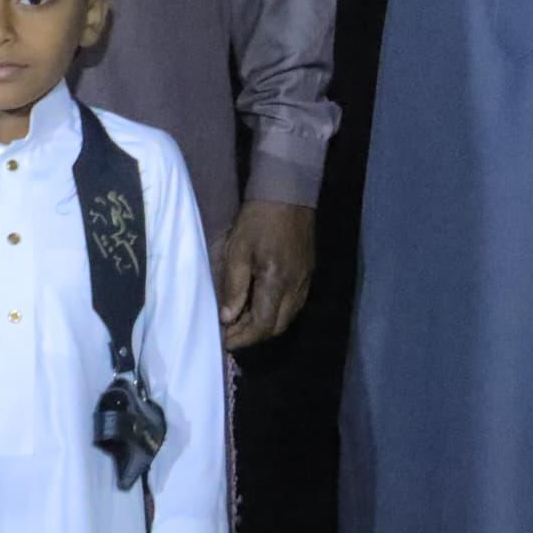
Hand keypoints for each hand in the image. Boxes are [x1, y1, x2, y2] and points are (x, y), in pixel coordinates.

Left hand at [212, 199, 314, 349]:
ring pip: (288, 317)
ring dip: (265, 326)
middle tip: (230, 333)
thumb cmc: (258, 219)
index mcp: (277, 281)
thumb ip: (233, 286)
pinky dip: (277, 312)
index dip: (243, 338)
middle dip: (253, 336)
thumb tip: (227, 318)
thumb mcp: (237, 249)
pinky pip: (294, 304)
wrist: (289, 191)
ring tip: (242, 321)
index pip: (262, 325)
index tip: (224, 341)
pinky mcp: (308, 273)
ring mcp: (305, 281)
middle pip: (277, 326)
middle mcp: (296, 287)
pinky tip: (261, 305)